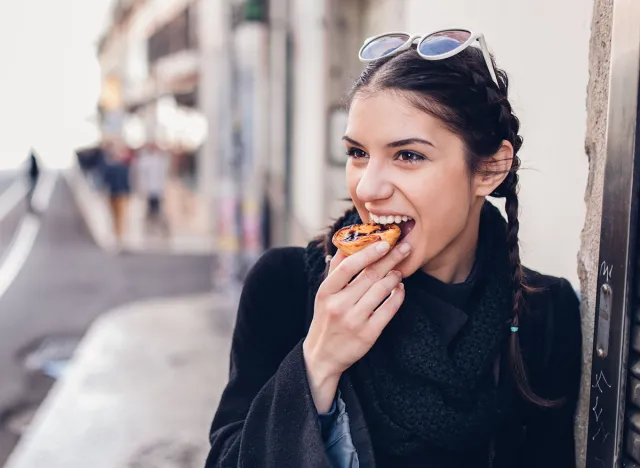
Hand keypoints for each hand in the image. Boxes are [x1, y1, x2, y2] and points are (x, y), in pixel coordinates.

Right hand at [303, 240, 410, 411]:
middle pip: (369, 276)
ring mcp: (354, 321)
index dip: (368, 253)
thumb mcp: (324, 294)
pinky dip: (398, 296)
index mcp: (326, 292)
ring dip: (395, 277)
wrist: (323, 355)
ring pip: (381, 291)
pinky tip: (400, 289)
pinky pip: (388, 310)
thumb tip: (349, 241)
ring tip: (399, 270)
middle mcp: (339, 305)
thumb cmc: (326, 317)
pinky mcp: (368, 334)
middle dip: (390, 259)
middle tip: (404, 247)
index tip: (384, 242)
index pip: (348, 267)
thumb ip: (336, 268)